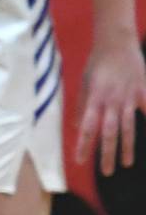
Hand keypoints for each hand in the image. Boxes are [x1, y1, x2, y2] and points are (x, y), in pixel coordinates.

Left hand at [76, 29, 145, 173]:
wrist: (116, 41)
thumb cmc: (97, 63)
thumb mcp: (84, 83)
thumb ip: (82, 106)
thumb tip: (75, 127)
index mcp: (94, 99)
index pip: (86, 127)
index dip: (83, 145)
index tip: (79, 161)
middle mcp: (111, 100)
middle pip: (109, 132)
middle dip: (107, 153)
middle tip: (106, 172)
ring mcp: (129, 96)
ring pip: (128, 127)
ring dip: (127, 147)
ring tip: (126, 164)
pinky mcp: (143, 90)